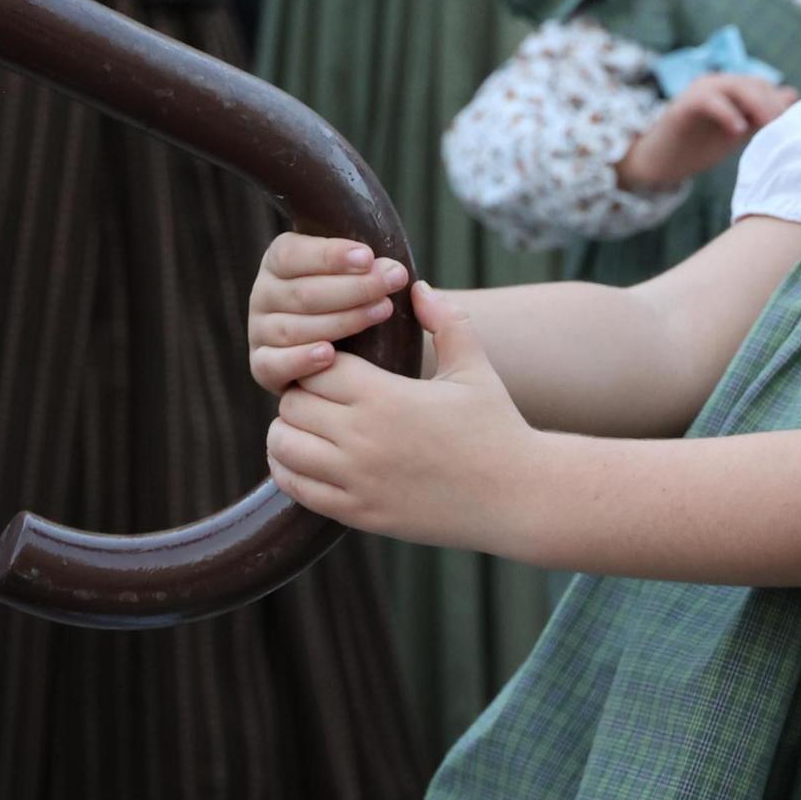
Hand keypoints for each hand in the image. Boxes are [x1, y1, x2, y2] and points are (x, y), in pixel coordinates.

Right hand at [248, 233, 409, 394]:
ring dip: (342, 320)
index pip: (291, 254)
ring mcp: (260, 332)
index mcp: (279, 262)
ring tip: (382, 311)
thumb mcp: (362, 275)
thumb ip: (374, 269)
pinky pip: (274, 365)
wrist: (352, 354)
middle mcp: (263, 294)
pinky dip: (301, 360)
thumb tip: (392, 269)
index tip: (368, 258)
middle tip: (394, 281)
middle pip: (301, 292)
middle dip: (354, 287)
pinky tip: (329, 355)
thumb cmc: (358, 302)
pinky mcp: (263, 367)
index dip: (330, 256)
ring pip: (294, 328)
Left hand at [266, 282, 541, 551]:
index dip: (320, 362)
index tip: (337, 365)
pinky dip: (291, 470)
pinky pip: (296, 488)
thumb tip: (417, 287)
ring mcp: (356, 479)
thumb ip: (446, 321)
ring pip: (283, 446)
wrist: (517, 496)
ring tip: (312, 425)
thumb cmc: (497, 426)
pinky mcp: (357, 512)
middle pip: (292, 404)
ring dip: (290, 432)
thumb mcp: (475, 368)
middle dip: (302, 395)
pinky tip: (311, 459)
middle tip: (323, 395)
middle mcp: (362, 438)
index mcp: (386, 396)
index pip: (315, 367)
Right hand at [618, 72, 796, 190]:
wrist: (661, 162)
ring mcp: (698, 91)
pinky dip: (726, 113)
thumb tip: (792, 98)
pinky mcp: (683, 105)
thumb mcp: (738, 131)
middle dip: (773, 104)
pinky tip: (738, 130)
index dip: (780, 103)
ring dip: (756, 104)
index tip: (794, 124)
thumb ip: (761, 115)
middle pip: (753, 83)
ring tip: (769, 125)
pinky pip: (709, 101)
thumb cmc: (699, 146)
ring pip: (735, 86)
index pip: (764, 86)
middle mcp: (716, 84)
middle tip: (784, 126)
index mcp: (730, 88)